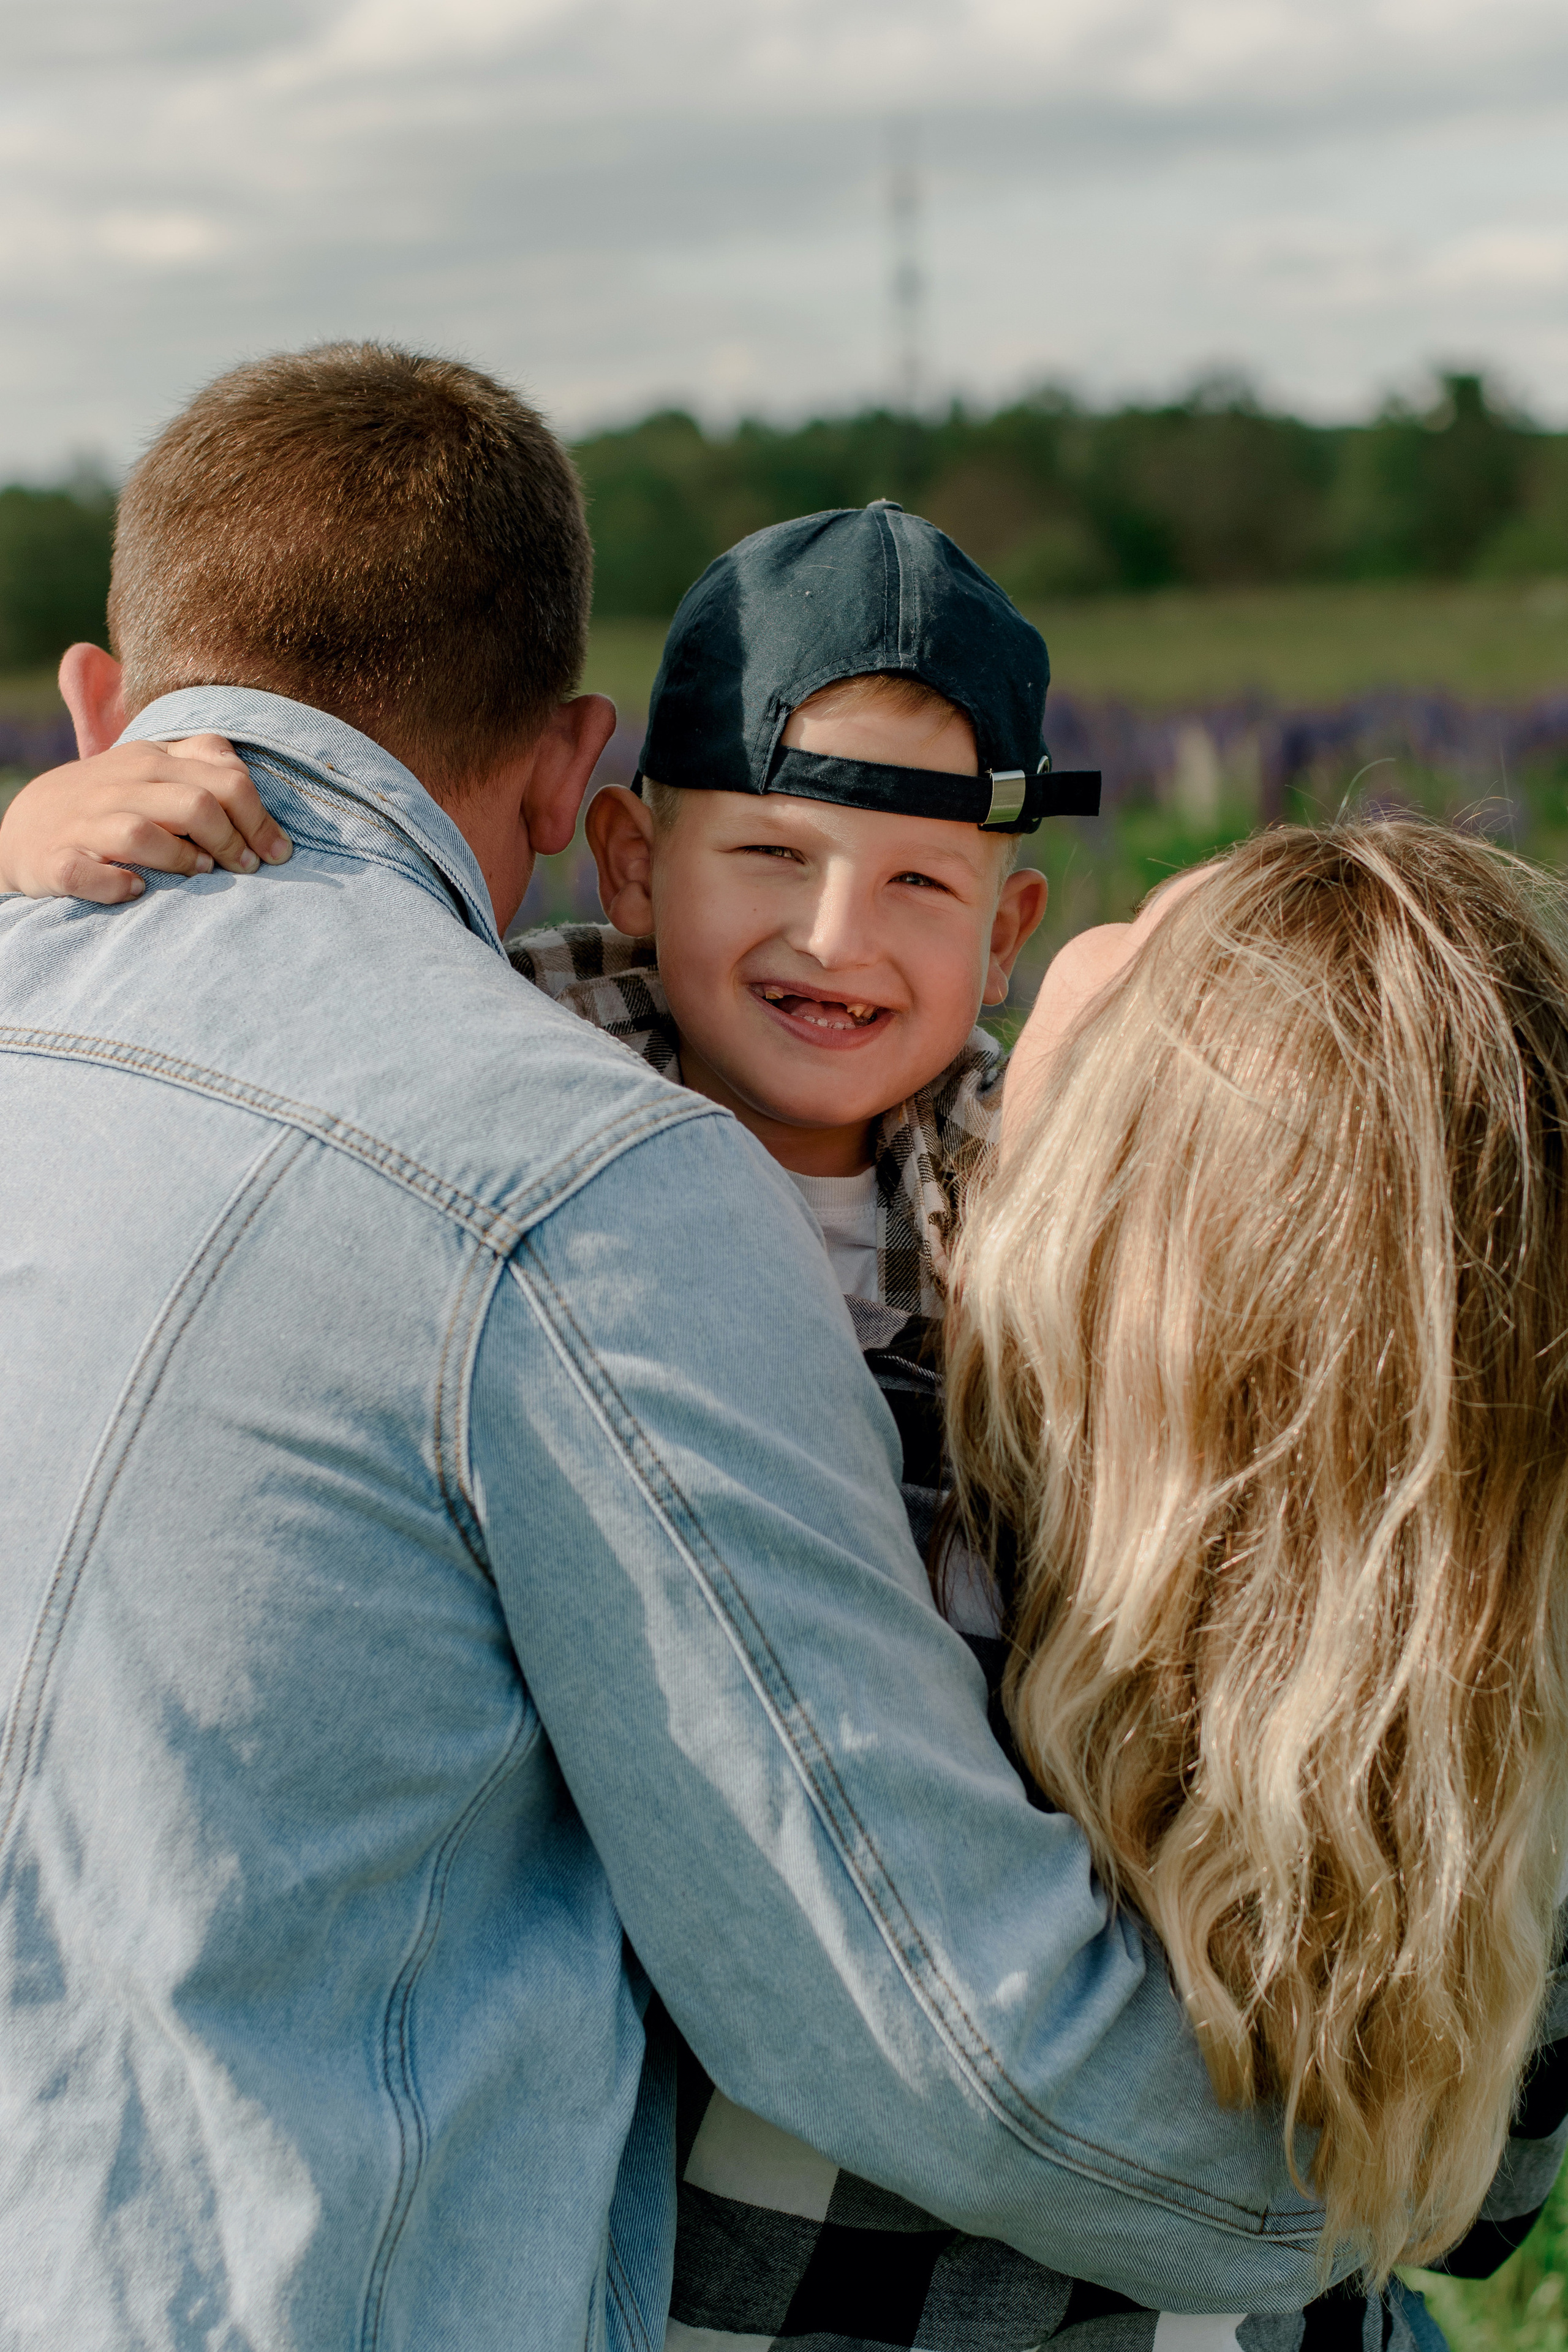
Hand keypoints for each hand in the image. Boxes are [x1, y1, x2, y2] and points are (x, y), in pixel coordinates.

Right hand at [0, 735, 292, 903]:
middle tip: (248, 868)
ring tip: (202, 873)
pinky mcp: (57, 862)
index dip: (259, 817)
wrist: (28, 826)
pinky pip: (86, 874)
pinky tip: (137, 890)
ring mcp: (85, 824)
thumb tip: (251, 783)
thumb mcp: (156, 769)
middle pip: (194, 804)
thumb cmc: (113, 803)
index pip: (223, 778)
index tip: (277, 851)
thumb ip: (204, 762)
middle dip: (234, 841)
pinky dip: (116, 885)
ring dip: (182, 859)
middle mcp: (119, 786)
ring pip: (142, 834)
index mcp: (151, 760)